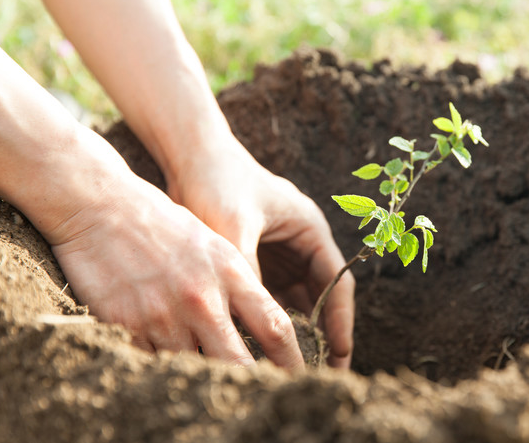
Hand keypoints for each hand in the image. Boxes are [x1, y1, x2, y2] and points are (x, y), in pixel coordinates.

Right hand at [49, 168, 304, 370]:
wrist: (103, 207)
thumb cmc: (165, 226)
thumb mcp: (216, 248)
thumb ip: (240, 288)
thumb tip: (261, 332)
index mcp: (232, 275)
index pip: (276, 329)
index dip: (293, 362)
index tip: (302, 379)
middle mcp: (203, 300)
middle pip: (239, 363)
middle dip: (254, 386)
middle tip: (261, 399)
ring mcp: (164, 316)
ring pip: (193, 370)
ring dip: (201, 379)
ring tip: (207, 385)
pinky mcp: (127, 326)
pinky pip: (152, 366)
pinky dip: (162, 371)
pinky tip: (165, 368)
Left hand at [166, 138, 354, 367]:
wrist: (186, 154)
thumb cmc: (216, 182)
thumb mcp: (234, 228)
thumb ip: (247, 272)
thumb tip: (254, 324)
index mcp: (310, 230)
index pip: (338, 282)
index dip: (342, 321)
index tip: (341, 355)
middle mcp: (299, 243)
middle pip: (321, 296)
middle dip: (322, 334)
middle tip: (321, 374)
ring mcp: (277, 252)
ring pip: (295, 300)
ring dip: (295, 331)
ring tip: (292, 369)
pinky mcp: (253, 259)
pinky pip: (267, 297)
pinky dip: (267, 321)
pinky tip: (259, 348)